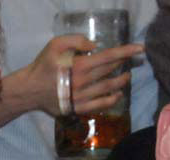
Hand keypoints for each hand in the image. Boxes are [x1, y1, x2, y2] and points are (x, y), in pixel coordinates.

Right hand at [0, 35, 143, 117]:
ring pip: (108, 89)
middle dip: (123, 64)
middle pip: (109, 72)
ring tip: (126, 77)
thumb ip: (75, 40)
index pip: (109, 57)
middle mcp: (83, 82)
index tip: (140, 48)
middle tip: (131, 61)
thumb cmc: (43, 66)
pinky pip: (99, 105)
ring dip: (120, 82)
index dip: (126, 51)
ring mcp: (81, 97)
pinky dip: (111, 101)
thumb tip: (94, 46)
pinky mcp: (77, 108)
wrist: (29, 90)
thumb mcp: (55, 44)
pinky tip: (117, 96)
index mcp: (80, 65)